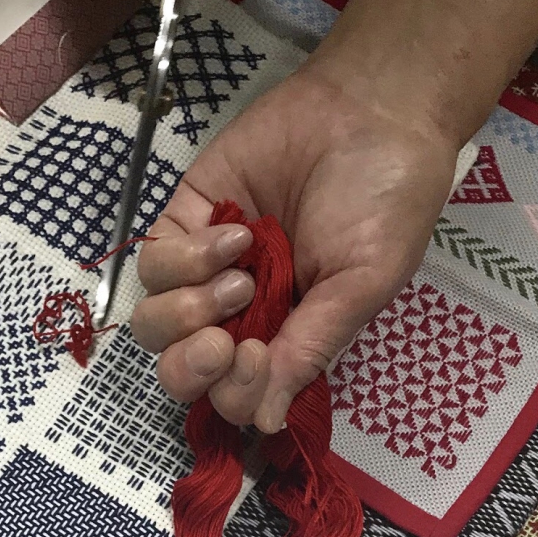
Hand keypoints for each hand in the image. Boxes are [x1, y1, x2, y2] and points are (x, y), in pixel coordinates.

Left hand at [130, 60, 460, 432]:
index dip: (232, 392)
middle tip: (223, 340)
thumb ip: (309, 351)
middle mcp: (238, 317)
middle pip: (177, 371)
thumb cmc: (384, 201)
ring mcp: (205, 272)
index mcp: (284, 343)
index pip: (231, 397)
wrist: (372, 112)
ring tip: (242, 271)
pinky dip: (185, 257)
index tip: (259, 356)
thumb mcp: (360, 285)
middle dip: (190, 366)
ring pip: (153, 324)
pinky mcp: (183, 224)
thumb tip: (267, 424)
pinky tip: (235, 232)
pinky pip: (153, 264)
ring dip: (188, 310)